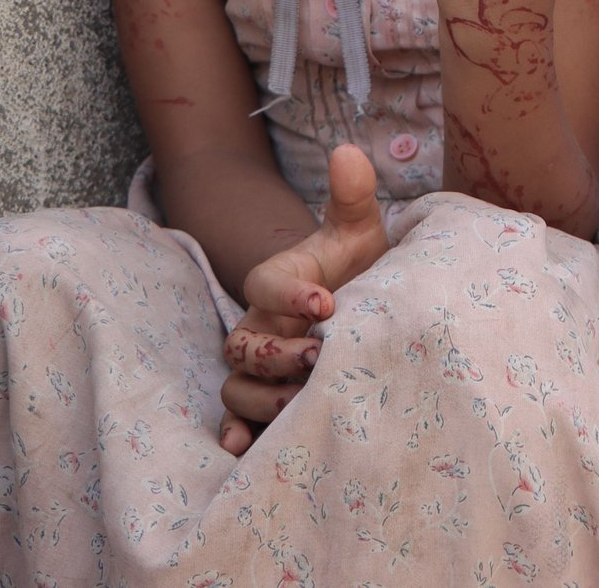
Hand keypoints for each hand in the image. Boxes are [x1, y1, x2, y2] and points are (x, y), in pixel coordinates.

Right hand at [217, 143, 388, 452]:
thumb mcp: (361, 234)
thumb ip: (353, 197)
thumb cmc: (359, 270)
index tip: (328, 303)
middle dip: (279, 352)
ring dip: (262, 395)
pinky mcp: (262, 402)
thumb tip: (348, 150)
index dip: (290, 294)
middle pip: (245, 343)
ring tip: (299, 401)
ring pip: (237, 384)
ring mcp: (257, 367)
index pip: (267, 284)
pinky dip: (235, 433)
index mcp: (280, 282)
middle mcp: (260, 326)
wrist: (363, 310)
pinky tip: (244, 448)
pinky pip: (235, 419)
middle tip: (321, 356)